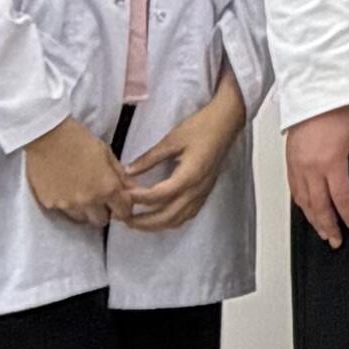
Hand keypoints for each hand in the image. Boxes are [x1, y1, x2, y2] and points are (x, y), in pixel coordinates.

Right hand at [25, 115, 130, 229]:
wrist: (46, 134)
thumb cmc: (79, 138)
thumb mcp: (106, 153)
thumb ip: (120, 176)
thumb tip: (133, 190)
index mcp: (107, 188)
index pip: (123, 212)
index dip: (124, 207)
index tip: (120, 202)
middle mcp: (88, 201)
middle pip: (102, 220)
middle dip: (104, 211)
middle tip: (100, 197)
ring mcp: (67, 204)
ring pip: (82, 218)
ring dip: (85, 210)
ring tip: (80, 192)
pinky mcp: (50, 203)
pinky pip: (63, 211)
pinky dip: (66, 204)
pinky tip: (64, 188)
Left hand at [121, 72, 249, 235]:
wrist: (226, 123)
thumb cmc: (200, 127)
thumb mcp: (171, 140)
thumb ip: (149, 158)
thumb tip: (128, 171)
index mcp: (188, 176)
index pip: (158, 195)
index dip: (138, 198)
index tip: (122, 196)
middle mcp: (196, 190)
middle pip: (167, 216)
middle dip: (144, 221)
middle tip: (124, 218)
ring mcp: (202, 193)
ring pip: (178, 220)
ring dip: (156, 225)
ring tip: (137, 222)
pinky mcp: (205, 192)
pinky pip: (187, 215)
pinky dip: (171, 221)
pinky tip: (159, 218)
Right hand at [286, 105, 348, 247]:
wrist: (314, 93)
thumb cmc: (337, 110)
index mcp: (331, 163)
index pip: (342, 200)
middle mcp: (312, 168)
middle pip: (320, 207)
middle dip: (330, 227)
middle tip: (337, 241)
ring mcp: (298, 166)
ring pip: (304, 202)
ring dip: (314, 220)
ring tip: (324, 232)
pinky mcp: (290, 161)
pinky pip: (294, 190)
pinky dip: (302, 205)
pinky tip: (307, 211)